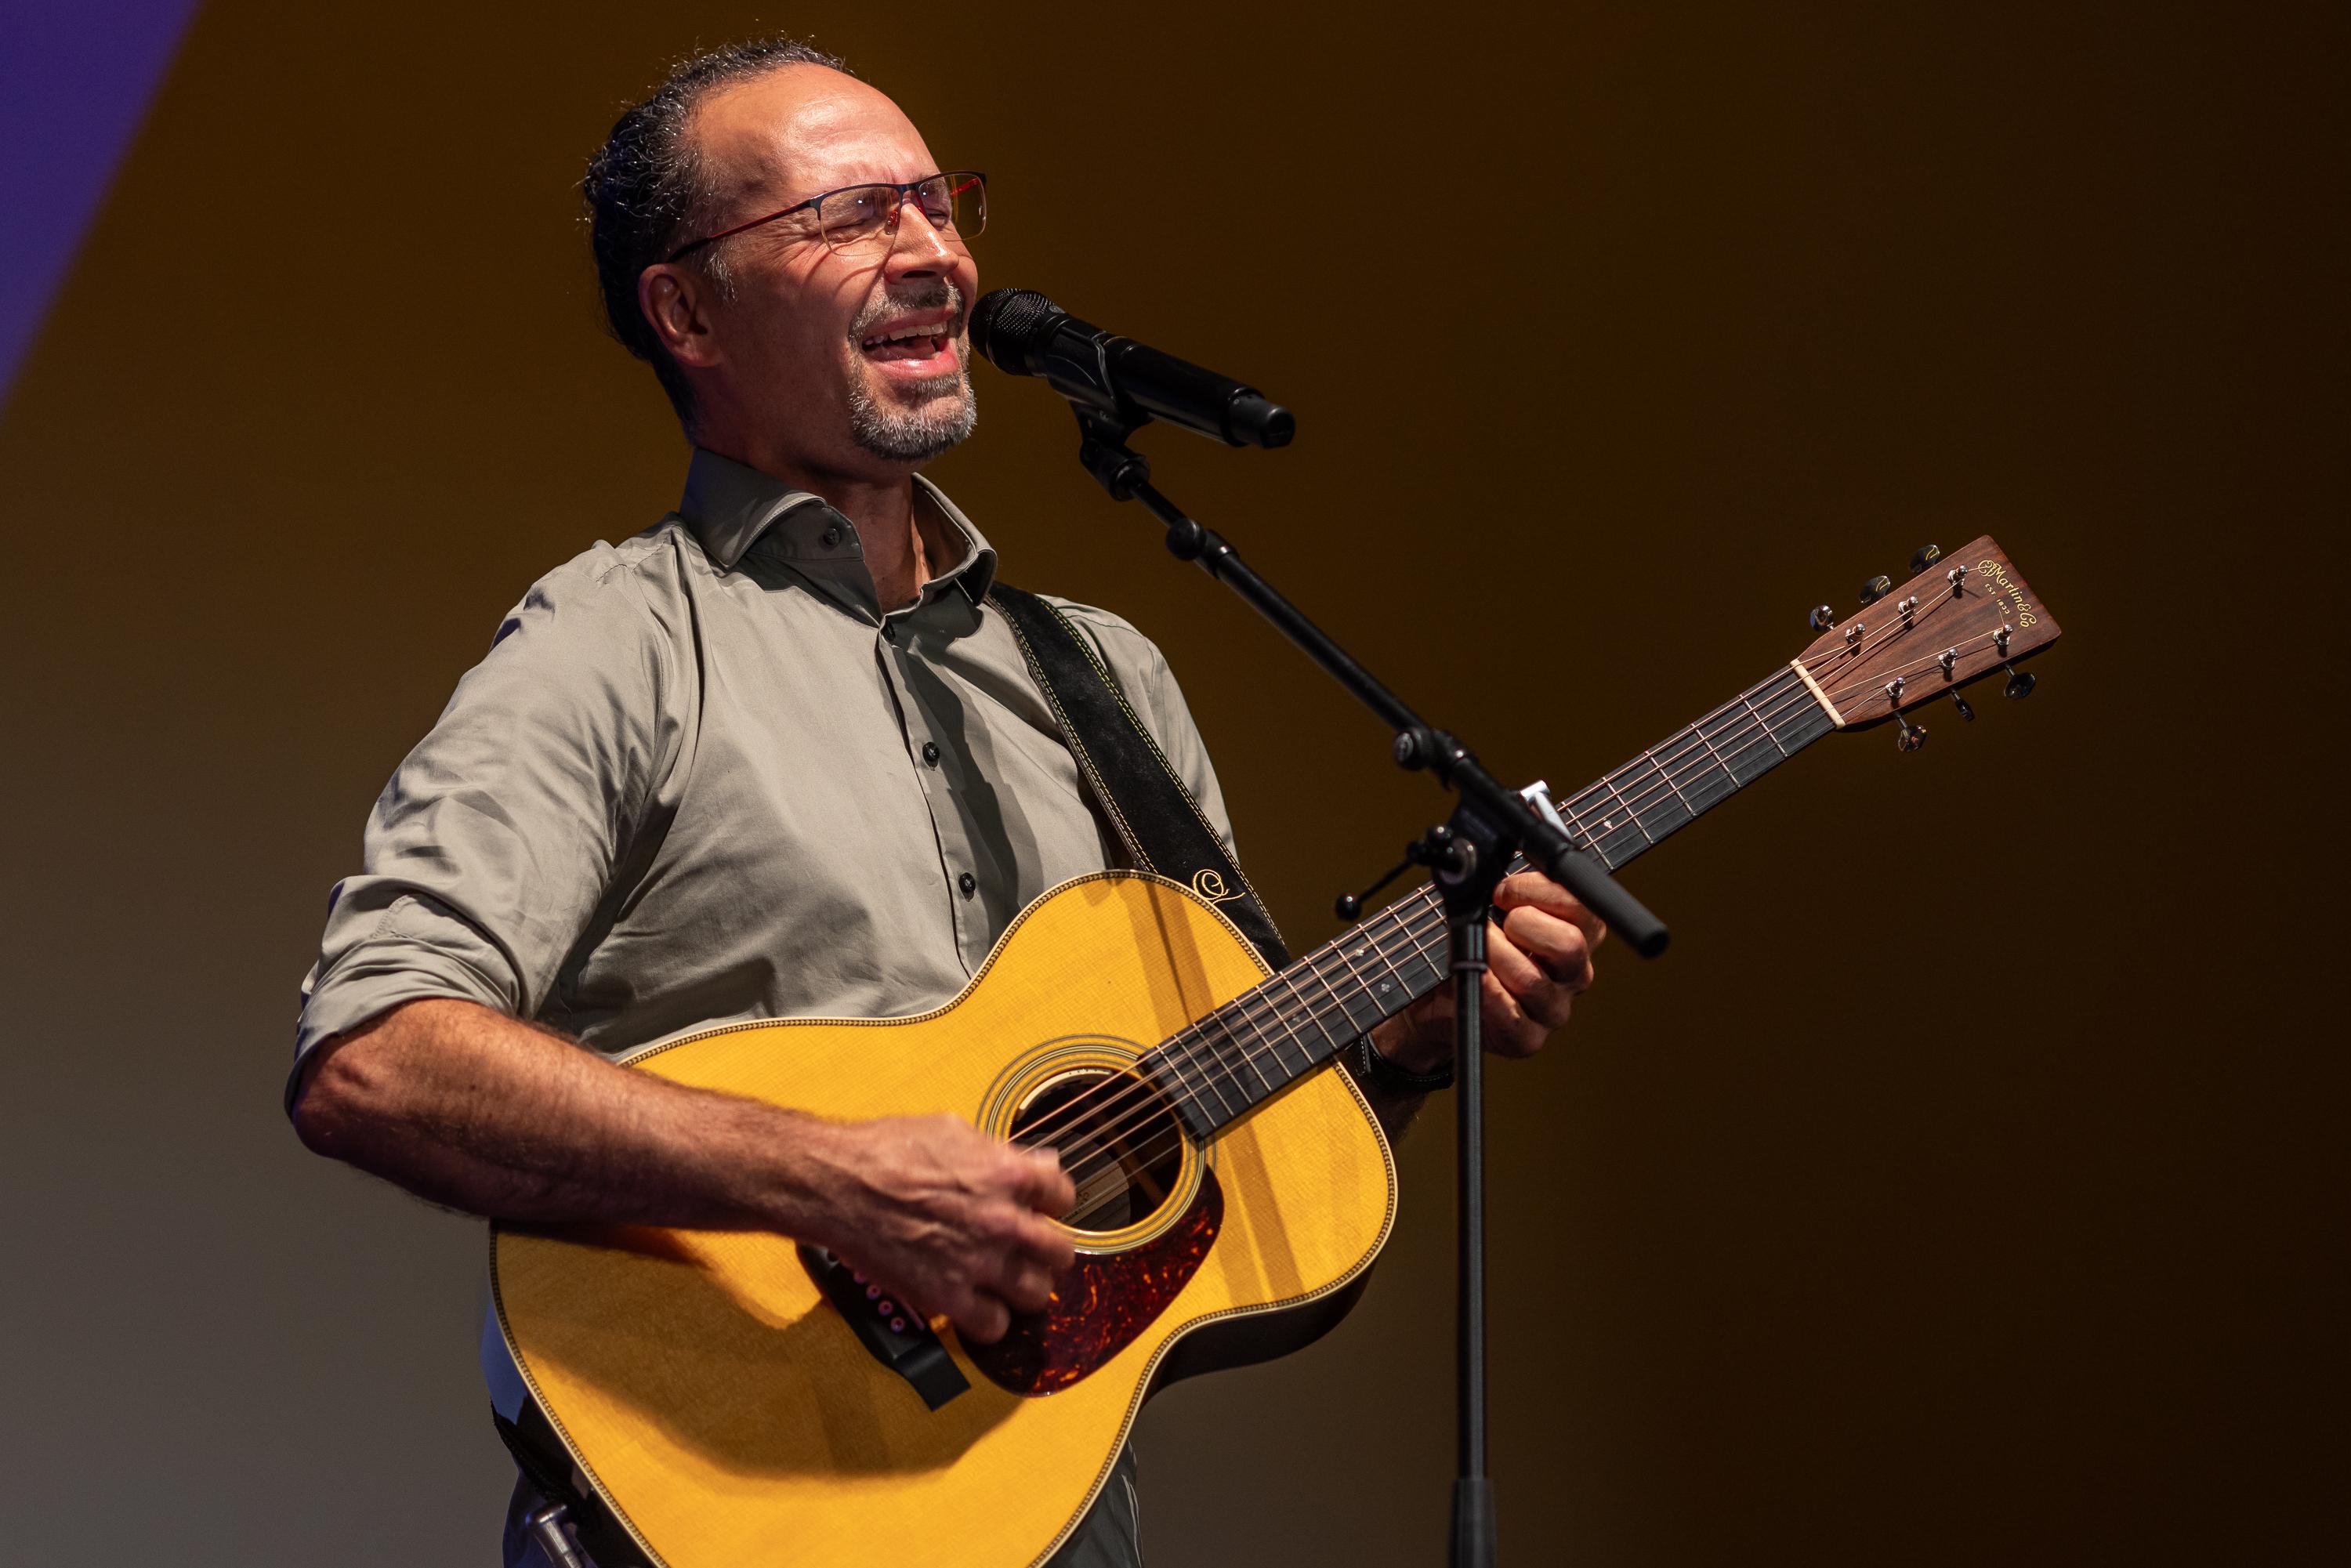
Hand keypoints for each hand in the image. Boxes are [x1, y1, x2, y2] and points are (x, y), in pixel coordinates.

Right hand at [795, 1114, 1075, 1344]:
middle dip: (1047, 1251)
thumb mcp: (953, 1130)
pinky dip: (989, 1321)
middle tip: (1029, 1251)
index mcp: (1008, 1174)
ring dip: (1024, 1288)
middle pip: (1060, 1253)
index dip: (1051, 1202)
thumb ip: (1001, 1151)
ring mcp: (978, 1263)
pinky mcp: (948, 1297)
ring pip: (1036, 1294)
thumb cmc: (886, 1149)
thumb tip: (1038, 1162)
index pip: (1064, 1195)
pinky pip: (993, 1326)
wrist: (837, 1184)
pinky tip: (977, 1307)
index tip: (1040, 1208)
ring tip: (1006, 1282)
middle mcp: (1003, 1222)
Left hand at [1369, 871, 1604, 1076]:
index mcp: (1578, 935)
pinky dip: (1486, 991)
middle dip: (1521, 925)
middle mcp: (1574, 974)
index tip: (1502, 891)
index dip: (1539, 892)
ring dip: (1493, 956)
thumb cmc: (1473, 944)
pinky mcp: (1528, 1038)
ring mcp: (1554, 1010)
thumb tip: (1485, 867)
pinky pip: (1510, 1015)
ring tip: (1475, 947)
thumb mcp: (1490, 908)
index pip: (1582, 908)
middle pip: (1569, 945)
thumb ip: (1502, 888)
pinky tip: (1474, 977)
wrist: (1440, 994)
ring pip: (1531, 980)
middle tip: (1493, 922)